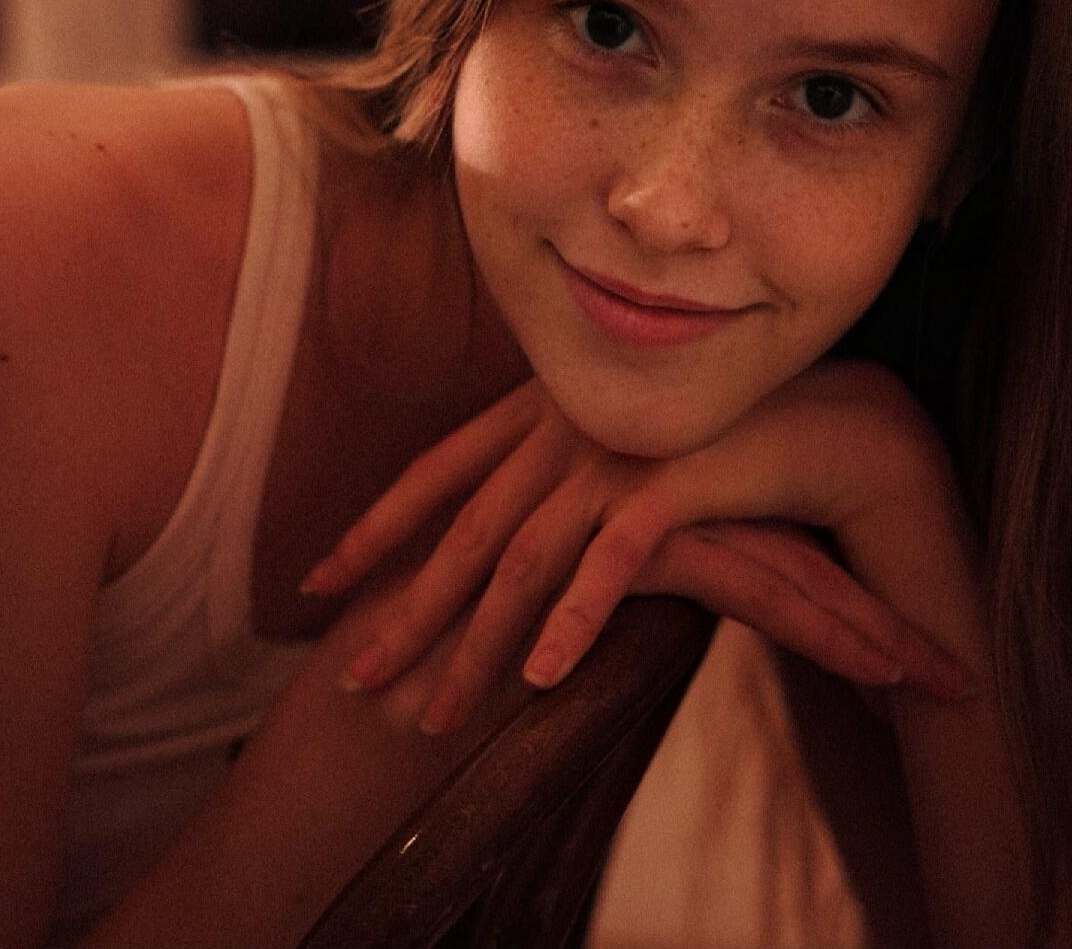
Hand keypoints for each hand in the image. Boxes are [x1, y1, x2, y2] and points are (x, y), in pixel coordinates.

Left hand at [301, 369, 975, 732]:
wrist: (803, 404)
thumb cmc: (703, 422)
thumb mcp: (609, 428)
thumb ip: (553, 456)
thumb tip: (505, 507)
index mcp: (535, 410)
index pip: (435, 472)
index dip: (375, 527)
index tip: (317, 579)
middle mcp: (559, 428)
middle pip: (463, 534)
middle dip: (406, 613)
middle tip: (355, 680)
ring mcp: (609, 454)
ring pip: (521, 562)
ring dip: (474, 648)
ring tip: (432, 717)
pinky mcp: (667, 483)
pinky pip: (609, 560)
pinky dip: (574, 619)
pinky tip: (541, 679)